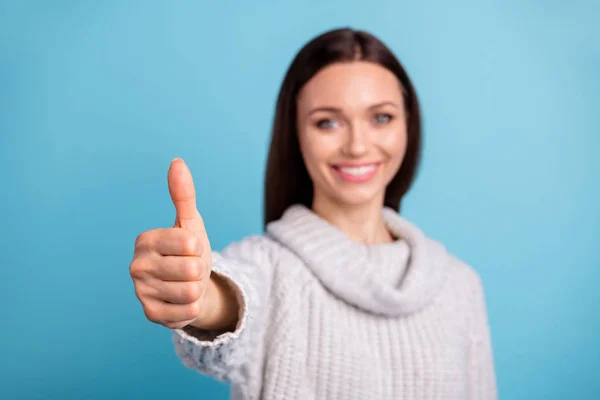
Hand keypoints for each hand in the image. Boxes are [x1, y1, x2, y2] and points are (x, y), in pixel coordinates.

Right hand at [130, 158, 212, 328]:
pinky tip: (183, 301)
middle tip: (189, 269)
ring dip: (197, 289)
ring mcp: (141, 292)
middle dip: (199, 270)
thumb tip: (177, 161)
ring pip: (190, 292)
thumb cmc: (189, 252)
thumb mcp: (190, 223)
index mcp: (145, 240)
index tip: (190, 249)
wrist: (191, 285)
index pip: (189, 244)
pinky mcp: (150, 315)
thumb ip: (183, 195)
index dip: (198, 248)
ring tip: (187, 284)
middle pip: (191, 270)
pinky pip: (187, 312)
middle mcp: (136, 266)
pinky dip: (193, 307)